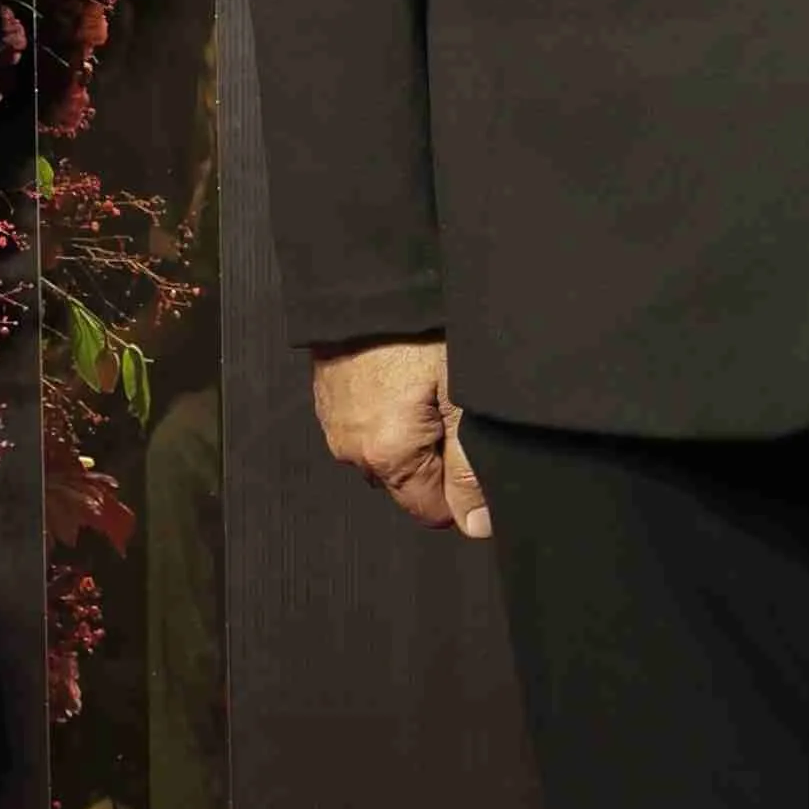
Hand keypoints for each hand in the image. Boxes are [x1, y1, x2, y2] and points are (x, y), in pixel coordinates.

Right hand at [311, 339, 490, 539]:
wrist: (368, 282)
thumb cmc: (418, 334)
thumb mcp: (462, 402)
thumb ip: (469, 470)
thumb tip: (476, 525)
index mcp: (385, 457)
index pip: (433, 511)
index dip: (461, 486)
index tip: (471, 445)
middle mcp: (352, 450)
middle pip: (411, 482)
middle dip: (438, 457)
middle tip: (452, 406)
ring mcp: (337, 424)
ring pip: (390, 452)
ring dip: (414, 433)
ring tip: (429, 386)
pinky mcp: (331, 400)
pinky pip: (370, 425)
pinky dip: (391, 411)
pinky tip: (406, 378)